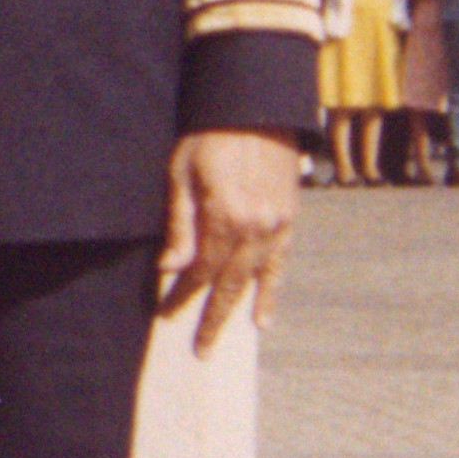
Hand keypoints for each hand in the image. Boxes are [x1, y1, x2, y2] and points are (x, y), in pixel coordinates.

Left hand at [157, 125, 301, 354]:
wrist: (255, 106)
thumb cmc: (209, 136)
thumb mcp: (182, 174)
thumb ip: (179, 224)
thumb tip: (169, 267)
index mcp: (224, 216)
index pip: (201, 268)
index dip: (183, 292)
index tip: (168, 313)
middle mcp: (254, 227)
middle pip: (229, 283)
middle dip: (211, 317)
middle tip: (200, 351)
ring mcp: (276, 225)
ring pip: (256, 279)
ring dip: (239, 311)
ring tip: (224, 340)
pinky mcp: (290, 219)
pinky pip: (280, 264)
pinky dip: (272, 293)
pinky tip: (265, 318)